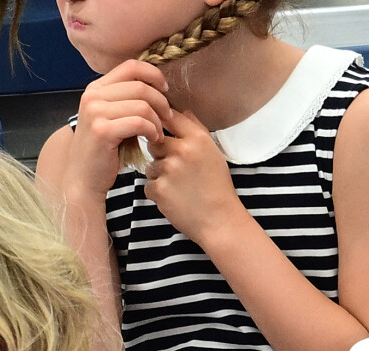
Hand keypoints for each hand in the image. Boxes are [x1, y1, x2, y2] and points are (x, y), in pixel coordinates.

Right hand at [62, 60, 172, 201]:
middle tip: (168, 119)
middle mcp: (92, 96)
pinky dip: (152, 131)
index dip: (154, 75)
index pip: (131, 66)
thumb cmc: (104, 152)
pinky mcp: (103, 131)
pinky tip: (154, 140)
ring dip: (157, 120)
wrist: (84, 180)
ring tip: (159, 134)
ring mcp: (95, 112)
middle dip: (161, 103)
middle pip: (140, 86)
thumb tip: (158, 88)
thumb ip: (127, 101)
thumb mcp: (113, 119)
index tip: (165, 91)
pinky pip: (139, 122)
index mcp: (95, 89)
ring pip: (142, 105)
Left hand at [144, 110, 247, 247]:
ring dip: (159, 176)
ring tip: (179, 188)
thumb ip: (197, 130)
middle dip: (160, 155)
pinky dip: (158, 193)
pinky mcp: (159, 189)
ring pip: (150, 165)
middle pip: (154, 142)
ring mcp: (169, 170)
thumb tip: (182, 111)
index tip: (166, 137)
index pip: (170, 117)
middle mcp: (182, 151)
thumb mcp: (214, 153)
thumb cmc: (218, 188)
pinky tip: (175, 199)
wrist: (220, 221)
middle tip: (177, 171)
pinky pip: (148, 184)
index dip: (164, 126)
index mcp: (198, 139)